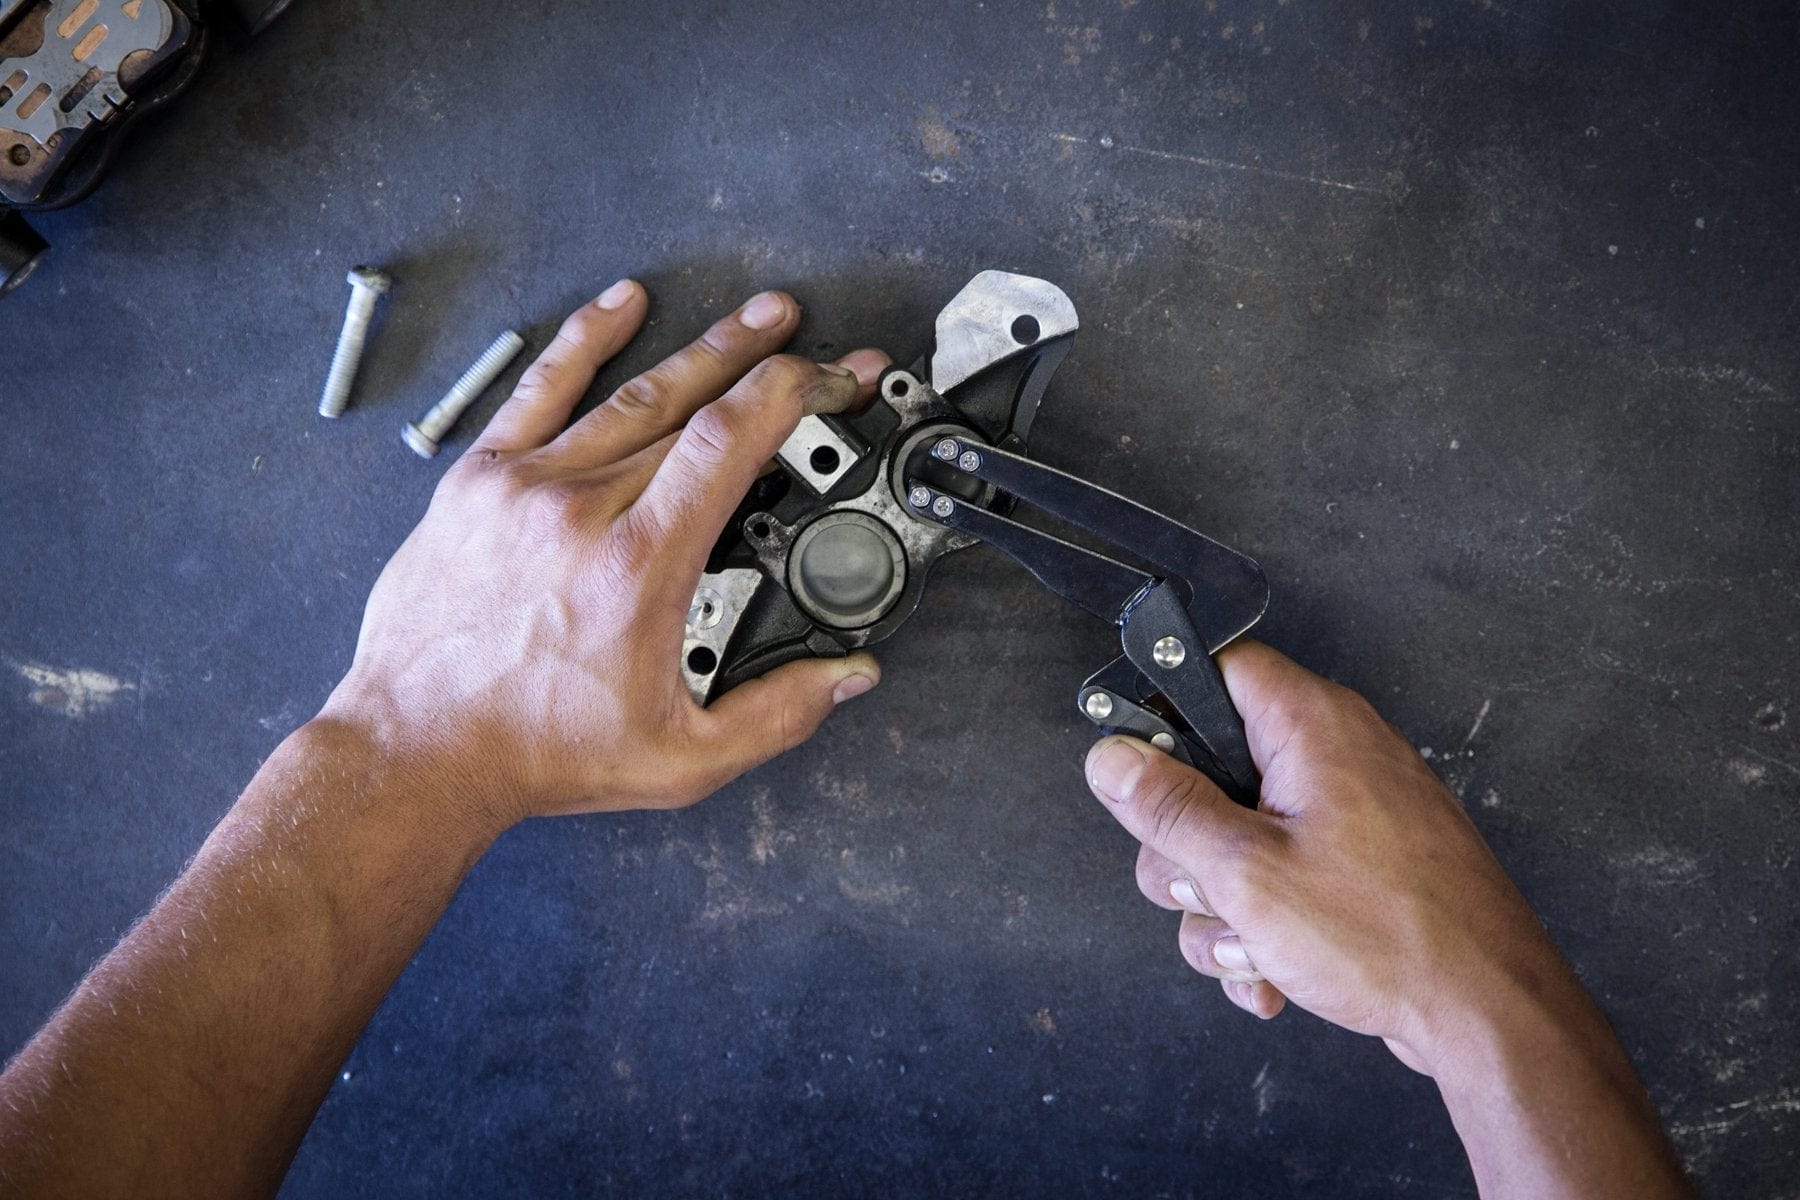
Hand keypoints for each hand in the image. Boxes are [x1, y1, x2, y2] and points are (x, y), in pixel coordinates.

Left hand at [320, 282, 887, 833]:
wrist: (417, 748)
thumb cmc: (535, 748)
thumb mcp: (680, 760)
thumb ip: (776, 715)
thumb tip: (847, 678)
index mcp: (638, 567)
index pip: (728, 442)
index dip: (791, 394)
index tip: (831, 381)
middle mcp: (580, 510)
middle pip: (692, 409)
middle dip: (770, 372)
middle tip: (819, 351)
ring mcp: (524, 487)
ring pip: (630, 394)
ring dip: (703, 349)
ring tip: (756, 318)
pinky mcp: (479, 482)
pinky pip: (539, 390)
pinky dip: (585, 341)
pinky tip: (622, 304)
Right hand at [1084, 640, 1580, 1074]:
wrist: (1485, 1012)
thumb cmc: (1392, 935)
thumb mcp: (1247, 871)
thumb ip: (1169, 809)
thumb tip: (1112, 760)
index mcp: (1310, 726)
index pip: (1215, 669)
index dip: (1163, 711)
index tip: (1138, 770)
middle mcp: (1332, 756)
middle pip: (1207, 773)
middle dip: (1185, 851)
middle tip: (1208, 886)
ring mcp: (1346, 815)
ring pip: (1232, 844)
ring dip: (1220, 909)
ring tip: (1255, 948)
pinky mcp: (1354, 868)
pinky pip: (1276, 882)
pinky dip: (1261, 931)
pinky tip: (1273, 972)